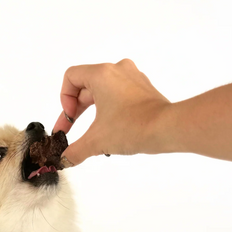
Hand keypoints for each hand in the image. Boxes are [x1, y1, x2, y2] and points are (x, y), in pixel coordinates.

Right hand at [53, 59, 170, 165]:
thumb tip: (64, 161)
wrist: (167, 128)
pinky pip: (118, 95)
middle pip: (85, 86)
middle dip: (75, 111)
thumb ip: (74, 151)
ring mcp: (133, 78)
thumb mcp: (96, 142)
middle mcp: (117, 70)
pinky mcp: (143, 89)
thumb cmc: (133, 127)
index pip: (71, 77)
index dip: (64, 100)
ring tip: (91, 131)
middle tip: (69, 132)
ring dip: (91, 110)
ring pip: (102, 91)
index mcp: (102, 75)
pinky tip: (109, 128)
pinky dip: (109, 109)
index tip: (70, 120)